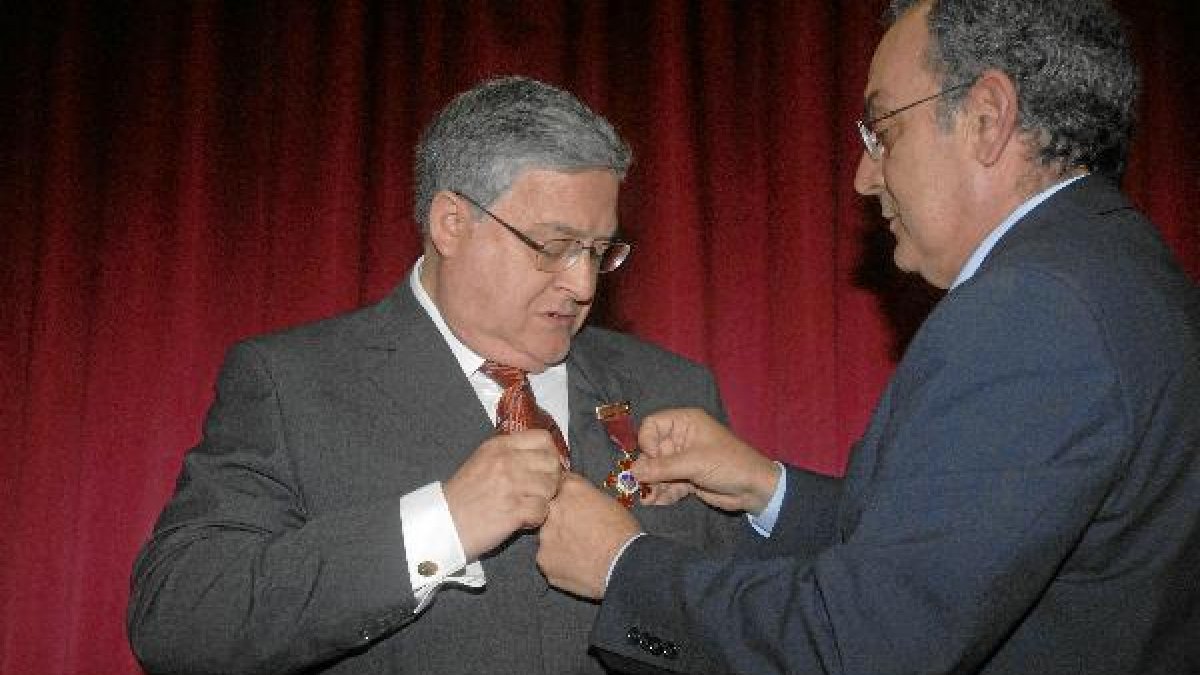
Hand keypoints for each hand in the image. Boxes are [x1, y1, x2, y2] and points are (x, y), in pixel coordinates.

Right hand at [444, 430, 563, 560]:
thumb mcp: (483, 460)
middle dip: (550, 479)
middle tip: (538, 491)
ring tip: (527, 506)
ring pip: (550, 487)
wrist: (444, 522)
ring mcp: (511, 485)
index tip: (543, 468)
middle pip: (551, 463)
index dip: (549, 454)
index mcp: (499, 446)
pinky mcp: (514, 510)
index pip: (543, 438)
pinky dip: (536, 518)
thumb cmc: (464, 495)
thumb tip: (541, 454)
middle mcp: (507, 461)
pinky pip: (543, 510)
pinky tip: (523, 519)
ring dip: (543, 500)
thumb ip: (509, 453)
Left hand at [536, 473, 641, 599]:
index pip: (558, 484)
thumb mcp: (608, 502)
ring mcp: (545, 534)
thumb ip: (585, 497)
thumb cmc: (624, 533)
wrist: (625, 564)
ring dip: (558, 541)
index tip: (571, 504)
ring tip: (580, 552)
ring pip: (548, 536)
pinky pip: (548, 558)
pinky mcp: (543, 559)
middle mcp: (553, 508)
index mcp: (570, 489)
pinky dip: (558, 562)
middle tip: (578, 531)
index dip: (566, 496)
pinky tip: (576, 566)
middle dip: (560, 519)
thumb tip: (579, 502)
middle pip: (549, 510)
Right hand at [635, 408, 779, 513]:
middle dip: (648, 470)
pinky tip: (659, 502)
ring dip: (652, 486)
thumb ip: (662, 467)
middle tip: (643, 486)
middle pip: (651, 451)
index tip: (652, 459)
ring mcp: (683, 460)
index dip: (647, 442)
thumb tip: (633, 471)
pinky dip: (662, 494)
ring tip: (650, 499)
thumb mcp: (694, 463)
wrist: (754, 490)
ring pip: (657, 471)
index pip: (652, 425)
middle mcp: (681, 438)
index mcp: (685, 423)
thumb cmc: (728, 465)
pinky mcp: (686, 478)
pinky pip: (666, 484)